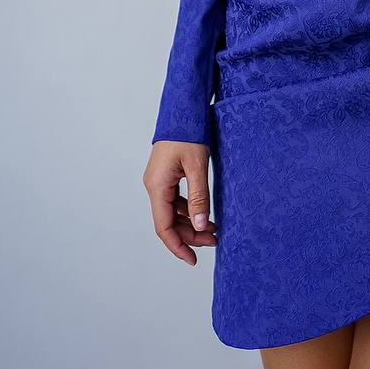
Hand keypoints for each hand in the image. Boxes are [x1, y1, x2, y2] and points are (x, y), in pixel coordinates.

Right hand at [143, 140, 217, 264]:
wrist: (182, 108)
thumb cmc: (188, 132)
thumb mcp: (197, 166)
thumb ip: (199, 197)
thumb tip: (200, 226)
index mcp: (157, 186)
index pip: (164, 228)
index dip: (178, 246)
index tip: (193, 260)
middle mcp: (154, 186)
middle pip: (169, 222)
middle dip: (190, 235)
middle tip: (215, 241)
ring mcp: (159, 181)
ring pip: (172, 212)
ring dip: (191, 223)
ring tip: (214, 229)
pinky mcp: (166, 175)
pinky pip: (175, 200)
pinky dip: (189, 210)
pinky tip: (205, 213)